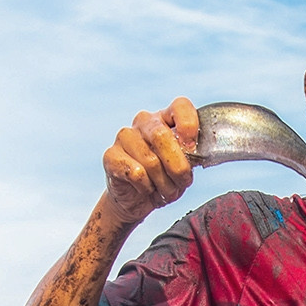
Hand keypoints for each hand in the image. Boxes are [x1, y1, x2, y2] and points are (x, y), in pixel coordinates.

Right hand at [104, 97, 199, 224]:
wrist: (138, 199)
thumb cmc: (164, 178)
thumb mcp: (184, 166)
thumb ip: (191, 155)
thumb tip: (194, 151)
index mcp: (166, 118)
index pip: (181, 106)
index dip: (189, 125)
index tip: (192, 148)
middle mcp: (144, 121)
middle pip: (162, 136)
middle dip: (177, 167)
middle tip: (182, 181)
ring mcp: (125, 136)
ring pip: (150, 160)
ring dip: (164, 183)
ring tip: (165, 191)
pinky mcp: (111, 155)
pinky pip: (136, 173)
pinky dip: (147, 187)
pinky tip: (146, 189)